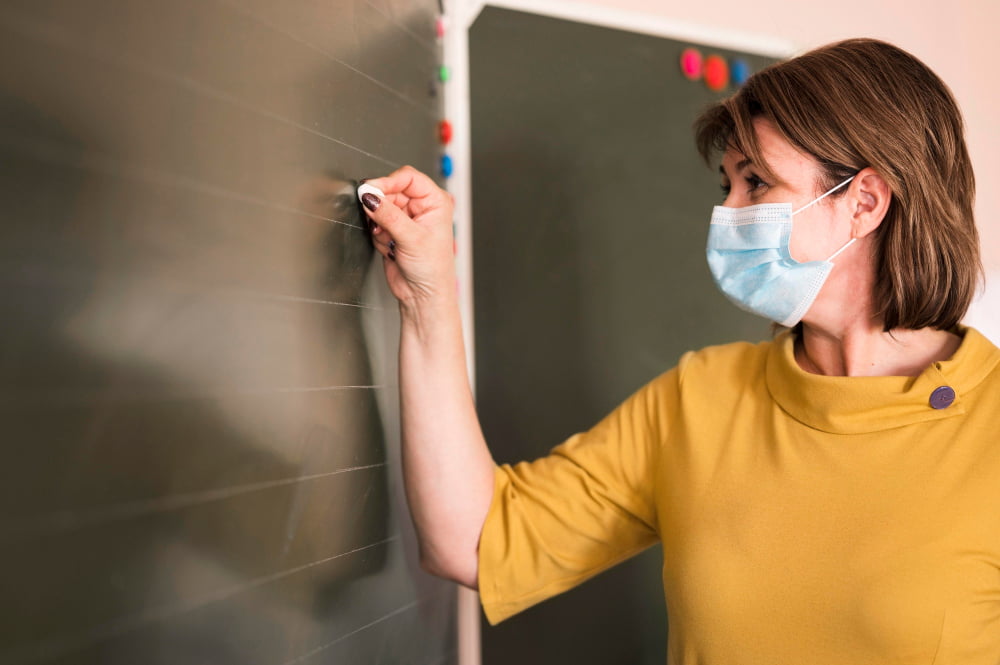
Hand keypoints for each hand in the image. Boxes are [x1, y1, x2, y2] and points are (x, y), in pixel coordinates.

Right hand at [361, 166, 455, 307]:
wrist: (423, 296)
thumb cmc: (432, 270)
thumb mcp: (411, 238)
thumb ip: (388, 215)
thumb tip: (369, 196)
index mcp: (435, 201)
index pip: (407, 178)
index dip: (387, 182)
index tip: (370, 190)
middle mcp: (422, 207)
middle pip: (390, 191)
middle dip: (381, 208)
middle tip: (378, 222)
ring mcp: (407, 219)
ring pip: (380, 207)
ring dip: (379, 224)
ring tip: (389, 240)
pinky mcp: (394, 231)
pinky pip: (376, 222)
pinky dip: (377, 234)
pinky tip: (388, 247)